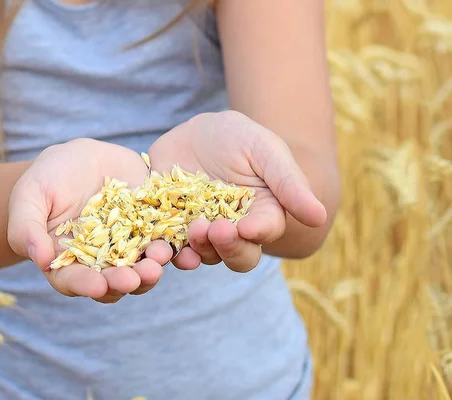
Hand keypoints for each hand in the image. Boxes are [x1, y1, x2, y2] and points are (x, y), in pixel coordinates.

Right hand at [7, 138, 172, 302]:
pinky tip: (180, 244)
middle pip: (114, 281)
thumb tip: (39, 259)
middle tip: (137, 277)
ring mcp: (129, 246)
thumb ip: (27, 227)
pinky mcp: (151, 227)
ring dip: (153, 268)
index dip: (86, 285)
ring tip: (160, 257)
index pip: (74, 281)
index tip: (97, 286)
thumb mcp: (30, 195)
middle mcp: (100, 261)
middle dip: (126, 281)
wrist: (80, 157)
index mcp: (67, 261)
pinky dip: (174, 245)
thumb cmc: (47, 178)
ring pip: (143, 266)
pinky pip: (165, 240)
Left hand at [147, 111, 326, 271]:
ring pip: (206, 254)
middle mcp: (236, 229)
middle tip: (216, 229)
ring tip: (194, 229)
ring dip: (201, 248)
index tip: (247, 227)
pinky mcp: (173, 228)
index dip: (258, 233)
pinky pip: (172, 248)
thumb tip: (319, 216)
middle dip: (229, 248)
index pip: (265, 231)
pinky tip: (166, 247)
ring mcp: (204, 232)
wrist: (195, 131)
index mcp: (264, 213)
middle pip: (239, 255)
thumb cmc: (238, 137)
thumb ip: (289, 183)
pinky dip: (169, 251)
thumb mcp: (265, 150)